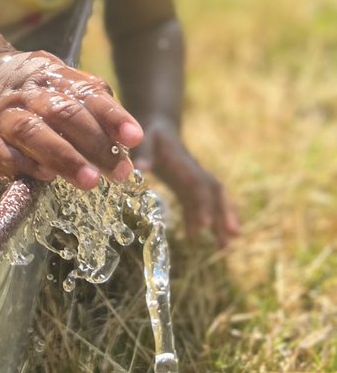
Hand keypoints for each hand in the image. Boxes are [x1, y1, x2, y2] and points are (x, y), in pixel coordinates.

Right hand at [0, 50, 143, 189]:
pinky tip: (45, 177)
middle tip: (120, 172)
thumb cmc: (32, 88)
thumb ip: (92, 101)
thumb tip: (126, 136)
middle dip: (94, 144)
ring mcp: (2, 116)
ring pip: (32, 132)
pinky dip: (22, 165)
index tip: (133, 137)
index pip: (87, 93)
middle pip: (62, 114)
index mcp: (52, 76)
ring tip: (90, 181)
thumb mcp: (61, 81)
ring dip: (63, 157)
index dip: (112, 116)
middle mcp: (27, 93)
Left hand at [132, 118, 239, 245]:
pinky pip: (201, 205)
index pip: (198, 186)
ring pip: (214, 201)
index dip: (203, 204)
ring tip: (226, 246)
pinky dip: (204, 220)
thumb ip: (144, 155)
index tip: (204, 224)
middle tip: (232, 236)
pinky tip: (201, 238)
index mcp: (185, 165)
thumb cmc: (150, 135)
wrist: (158, 127)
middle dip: (225, 213)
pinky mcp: (189, 186)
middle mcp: (195, 173)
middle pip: (215, 194)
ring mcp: (195, 180)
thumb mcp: (145, 141)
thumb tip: (139, 169)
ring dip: (221, 221)